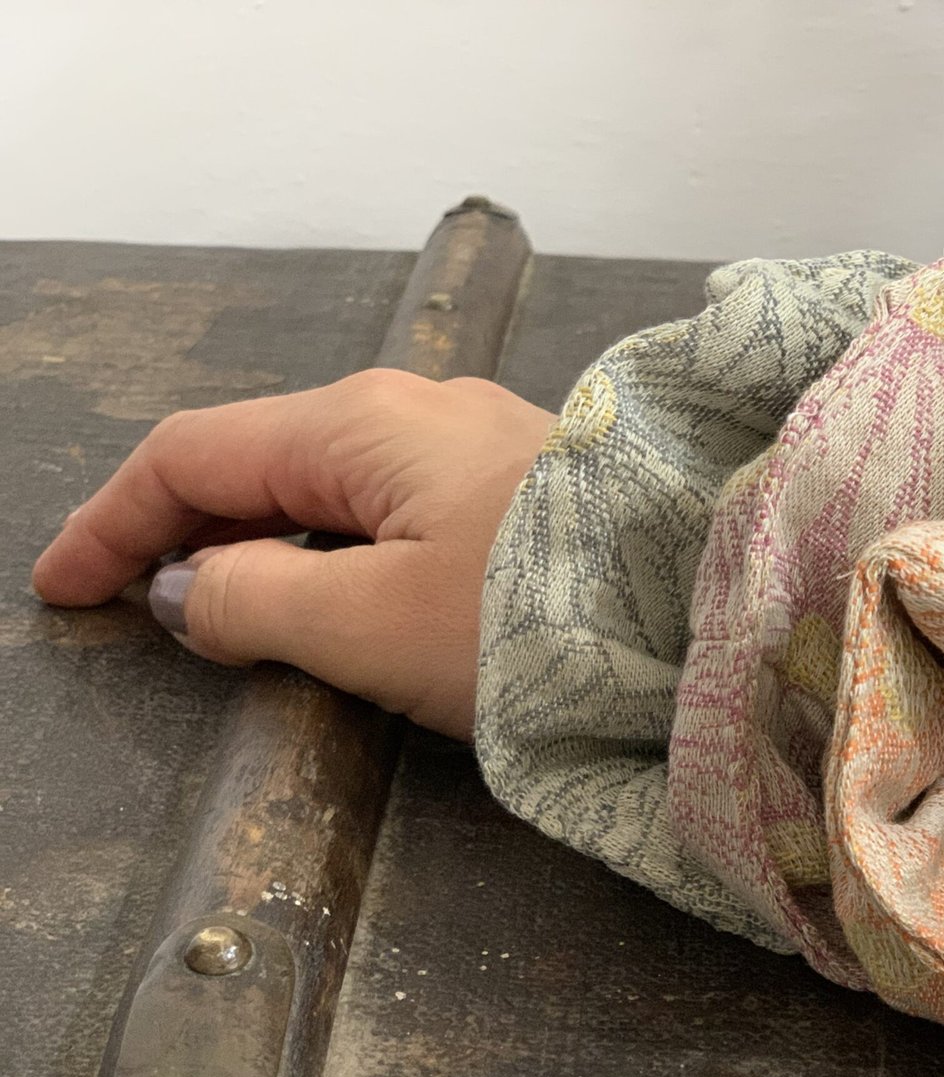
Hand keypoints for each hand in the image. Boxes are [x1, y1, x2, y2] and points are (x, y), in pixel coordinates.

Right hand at [32, 368, 555, 739]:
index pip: (196, 453)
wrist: (704, 611)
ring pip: (333, 488)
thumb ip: (258, 601)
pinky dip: (340, 553)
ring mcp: (476, 444)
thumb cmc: (541, 617)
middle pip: (263, 459)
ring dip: (267, 544)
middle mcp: (416, 413)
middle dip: (188, 528)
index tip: (67, 588)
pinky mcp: (521, 489)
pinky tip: (343, 602)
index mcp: (363, 425)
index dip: (117, 520)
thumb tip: (194, 588)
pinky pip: (395, 510)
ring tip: (230, 617)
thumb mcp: (371, 625)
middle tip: (139, 607)